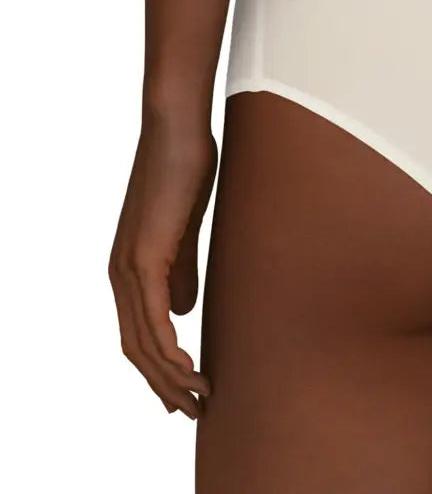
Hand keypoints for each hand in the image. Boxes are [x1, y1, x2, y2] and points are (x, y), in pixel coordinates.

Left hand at [109, 110, 216, 417]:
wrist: (176, 130)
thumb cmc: (184, 168)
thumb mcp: (185, 228)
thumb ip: (181, 270)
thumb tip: (182, 312)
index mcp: (130, 267)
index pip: (139, 333)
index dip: (160, 369)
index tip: (187, 392)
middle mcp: (120, 274)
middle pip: (136, 348)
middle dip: (164, 386)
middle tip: (196, 411)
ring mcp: (127, 267)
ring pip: (142, 342)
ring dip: (170, 378)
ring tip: (201, 398)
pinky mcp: (142, 258)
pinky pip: (150, 320)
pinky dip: (169, 352)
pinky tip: (189, 369)